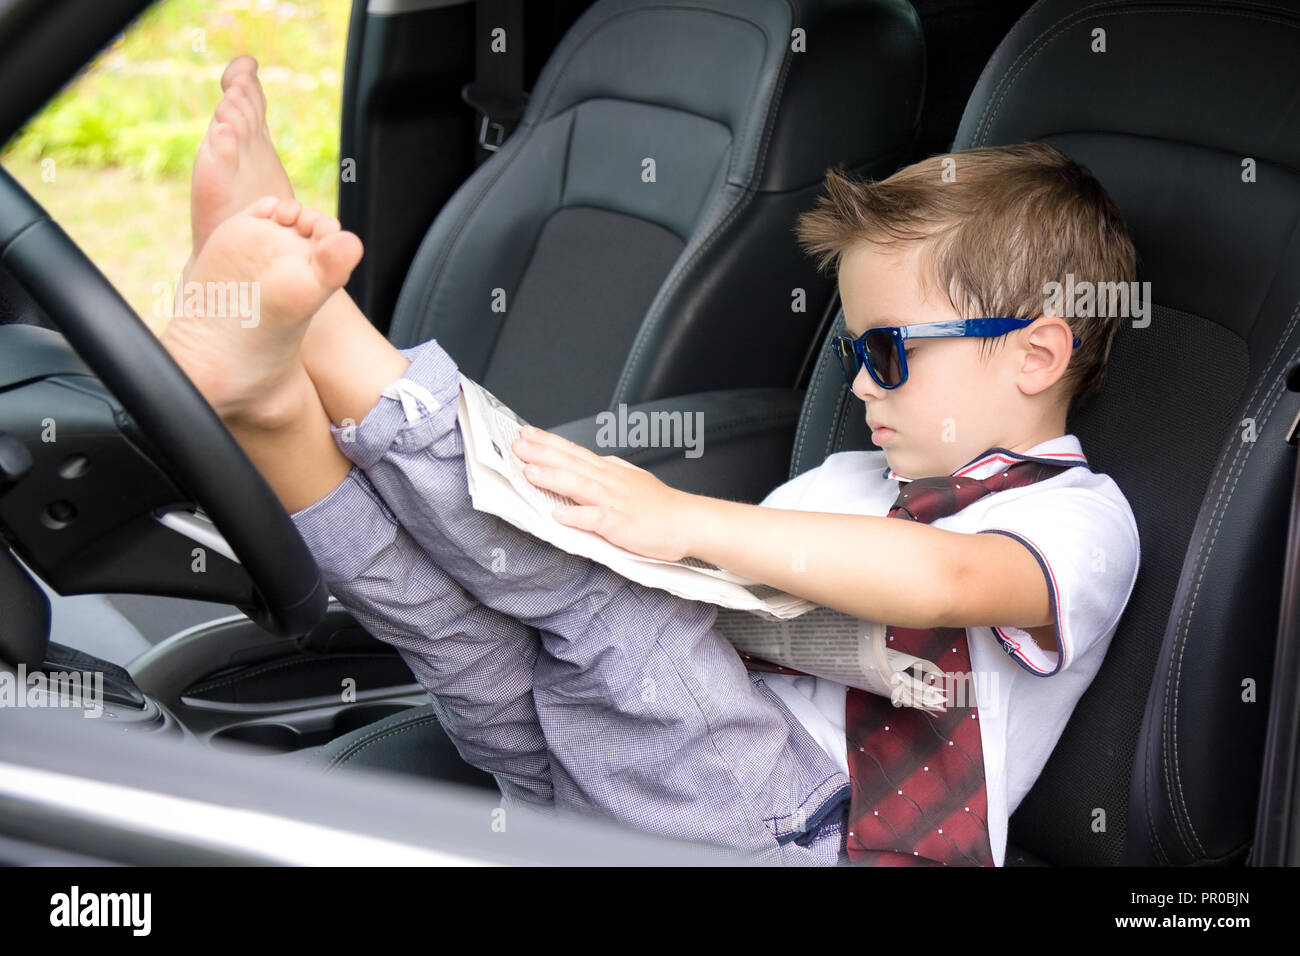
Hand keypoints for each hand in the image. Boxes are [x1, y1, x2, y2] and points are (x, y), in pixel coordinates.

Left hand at [511, 424, 694, 561]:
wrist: (689, 522)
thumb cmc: (661, 506)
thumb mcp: (633, 479)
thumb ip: (611, 470)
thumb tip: (592, 461)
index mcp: (610, 473)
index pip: (574, 452)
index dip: (549, 442)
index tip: (526, 433)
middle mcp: (610, 483)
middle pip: (572, 463)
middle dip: (543, 453)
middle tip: (518, 444)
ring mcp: (616, 502)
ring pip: (580, 486)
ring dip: (554, 477)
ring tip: (529, 471)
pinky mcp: (622, 525)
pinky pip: (597, 520)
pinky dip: (577, 517)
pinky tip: (558, 515)